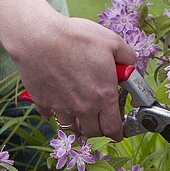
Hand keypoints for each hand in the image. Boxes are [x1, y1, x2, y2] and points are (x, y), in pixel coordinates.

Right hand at [9, 15, 135, 140]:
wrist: (38, 37)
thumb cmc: (76, 37)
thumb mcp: (111, 41)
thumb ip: (127, 57)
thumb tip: (130, 66)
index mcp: (104, 95)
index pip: (114, 129)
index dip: (117, 132)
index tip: (117, 129)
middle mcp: (83, 107)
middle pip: (93, 133)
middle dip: (98, 128)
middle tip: (98, 116)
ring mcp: (61, 107)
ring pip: (71, 127)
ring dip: (76, 121)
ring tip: (77, 109)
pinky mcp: (43, 102)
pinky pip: (49, 114)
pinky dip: (54, 110)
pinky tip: (56, 97)